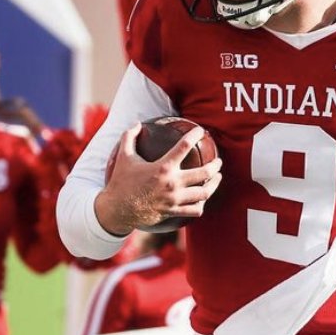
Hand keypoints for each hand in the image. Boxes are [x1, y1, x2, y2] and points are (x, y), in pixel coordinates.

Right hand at [94, 123, 221, 234]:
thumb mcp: (123, 157)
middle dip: (215, 165)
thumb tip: (136, 123)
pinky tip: (203, 198)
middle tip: (218, 161)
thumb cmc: (121, 182)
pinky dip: (202, 203)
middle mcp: (172, 183)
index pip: (184, 146)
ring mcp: (174, 199)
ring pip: (204, 193)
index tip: (201, 131)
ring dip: (214, 184)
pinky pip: (195, 210)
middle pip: (204, 173)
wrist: (117, 210)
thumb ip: (129, 137)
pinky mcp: (174, 211)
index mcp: (162, 167)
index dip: (195, 135)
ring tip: (217, 177)